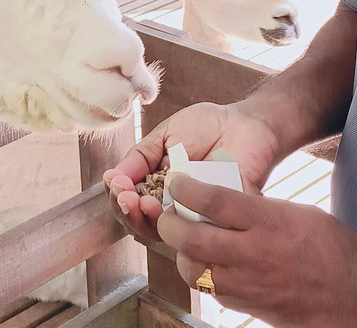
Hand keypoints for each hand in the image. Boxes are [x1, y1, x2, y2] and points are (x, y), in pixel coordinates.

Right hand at [103, 101, 283, 241]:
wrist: (245, 123)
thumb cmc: (207, 127)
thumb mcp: (164, 135)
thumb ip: (139, 157)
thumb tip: (111, 178)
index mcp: (157, 185)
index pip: (130, 202)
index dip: (118, 197)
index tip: (116, 184)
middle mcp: (173, 205)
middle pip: (140, 222)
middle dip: (127, 211)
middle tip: (125, 197)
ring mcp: (194, 214)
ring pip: (163, 233)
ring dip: (146, 220)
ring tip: (143, 202)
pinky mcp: (216, 220)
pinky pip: (195, 232)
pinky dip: (178, 223)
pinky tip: (168, 208)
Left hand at [158, 174, 356, 327]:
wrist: (355, 295)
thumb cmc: (331, 247)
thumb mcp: (295, 212)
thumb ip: (257, 208)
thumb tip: (219, 203)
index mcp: (268, 221)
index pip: (214, 200)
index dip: (186, 188)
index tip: (176, 182)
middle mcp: (254, 253)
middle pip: (193, 239)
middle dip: (170, 225)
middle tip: (166, 215)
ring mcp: (250, 285)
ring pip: (194, 271)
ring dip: (181, 255)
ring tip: (183, 242)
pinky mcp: (249, 307)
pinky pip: (212, 292)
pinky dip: (202, 277)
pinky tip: (207, 266)